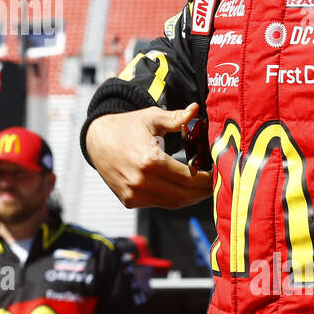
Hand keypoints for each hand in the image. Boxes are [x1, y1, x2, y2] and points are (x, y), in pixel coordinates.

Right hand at [85, 103, 212, 208]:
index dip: (206, 178)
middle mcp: (140, 181)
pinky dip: (173, 199)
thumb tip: (196, 109)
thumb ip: (176, 118)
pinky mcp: (129, 201)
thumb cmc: (126, 126)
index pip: (188, 178)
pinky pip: (158, 204)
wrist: (96, 140)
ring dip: (190, 198)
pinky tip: (182, 189)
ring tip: (201, 187)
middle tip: (214, 183)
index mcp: (149, 160)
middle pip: (183, 196)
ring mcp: (133, 194)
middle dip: (202, 191)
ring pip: (172, 204)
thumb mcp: (151, 118)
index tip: (217, 173)